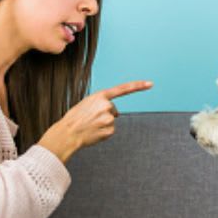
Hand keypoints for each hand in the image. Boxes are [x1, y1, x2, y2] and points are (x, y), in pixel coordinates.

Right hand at [38, 81, 152, 161]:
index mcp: (99, 96)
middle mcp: (106, 106)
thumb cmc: (74, 118)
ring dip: (103, 124)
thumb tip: (114, 113)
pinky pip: (110, 131)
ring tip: (90, 125)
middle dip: (105, 114)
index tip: (150, 84)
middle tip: (90, 118)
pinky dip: (103, 132)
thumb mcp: (86, 104)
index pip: (122, 89)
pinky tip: (93, 132)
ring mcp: (109, 118)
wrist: (67, 133)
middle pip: (113, 110)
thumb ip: (100, 103)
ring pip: (111, 121)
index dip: (137, 86)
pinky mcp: (110, 130)